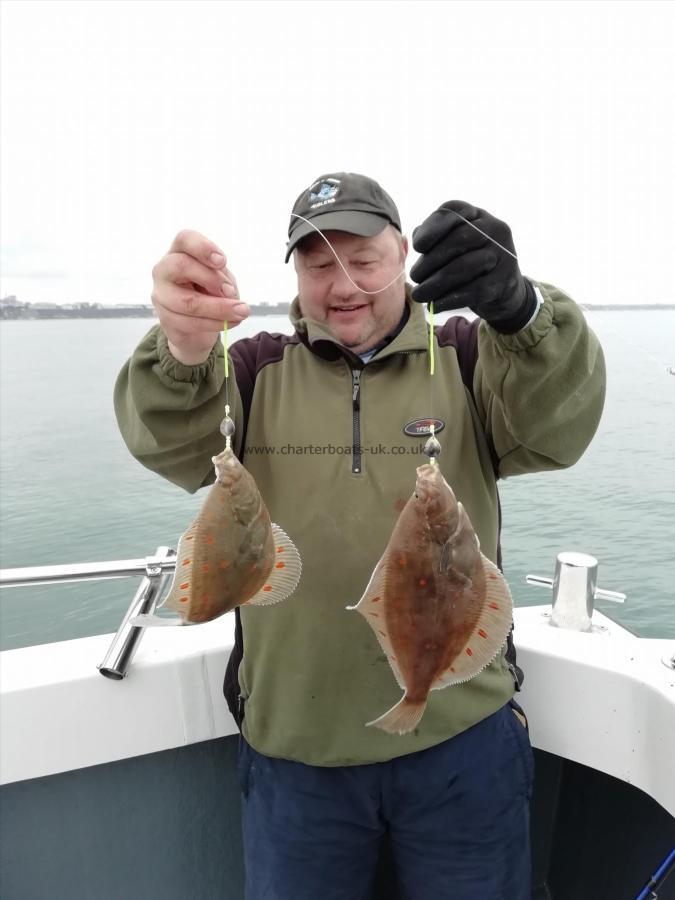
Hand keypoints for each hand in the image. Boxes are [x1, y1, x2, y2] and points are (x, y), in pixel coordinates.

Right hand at [151, 230, 249, 364]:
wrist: (196, 326)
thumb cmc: (209, 293)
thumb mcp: (220, 280)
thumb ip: (222, 279)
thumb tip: (226, 292)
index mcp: (179, 252)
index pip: (184, 239)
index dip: (203, 247)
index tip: (223, 261)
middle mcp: (164, 269)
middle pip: (181, 266)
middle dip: (212, 279)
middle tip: (231, 291)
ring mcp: (161, 295)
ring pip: (188, 302)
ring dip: (219, 308)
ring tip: (241, 312)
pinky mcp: (165, 319)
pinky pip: (190, 323)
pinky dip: (216, 323)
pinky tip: (231, 322)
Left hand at [409, 201, 536, 333]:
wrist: (504, 292)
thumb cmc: (468, 265)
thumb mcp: (452, 247)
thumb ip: (434, 238)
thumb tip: (415, 237)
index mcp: (476, 215)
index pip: (454, 211)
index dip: (433, 228)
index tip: (418, 247)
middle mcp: (494, 228)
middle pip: (458, 239)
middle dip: (431, 260)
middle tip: (414, 276)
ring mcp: (504, 253)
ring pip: (465, 266)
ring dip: (436, 283)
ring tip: (419, 295)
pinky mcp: (506, 280)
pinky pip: (475, 290)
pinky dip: (451, 299)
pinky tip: (435, 305)